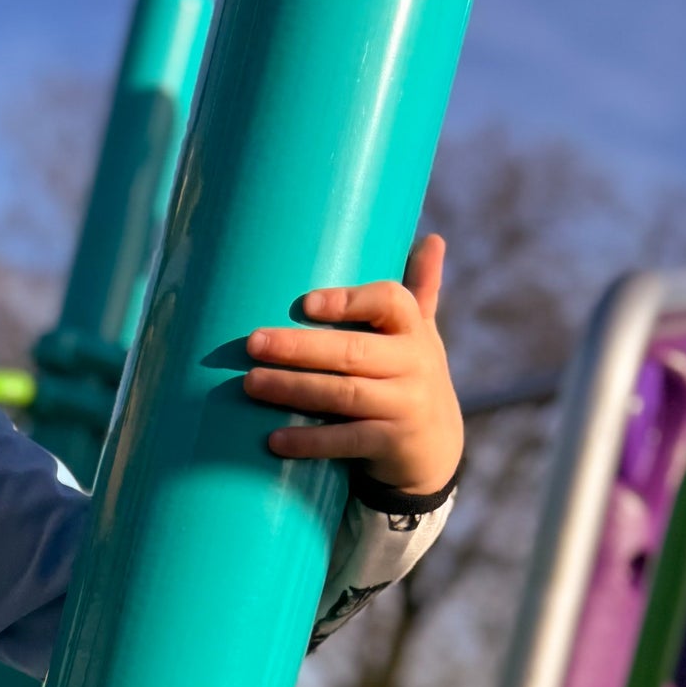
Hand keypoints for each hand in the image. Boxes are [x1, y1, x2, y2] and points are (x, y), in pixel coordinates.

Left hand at [242, 234, 461, 494]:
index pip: (390, 302)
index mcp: (414, 330)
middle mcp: (415, 364)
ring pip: (344, 393)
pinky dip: (310, 441)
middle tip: (253, 342)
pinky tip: (274, 439)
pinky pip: (347, 440)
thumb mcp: (419, 336)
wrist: (435, 449)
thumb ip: (419, 291)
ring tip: (250, 383)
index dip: (349, 301)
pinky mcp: (392, 443)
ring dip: (293, 388)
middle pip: (353, 350)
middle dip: (299, 346)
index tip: (305, 302)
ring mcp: (405, 405)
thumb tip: (432, 238)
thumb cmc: (410, 379)